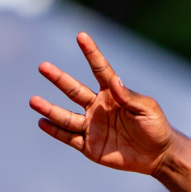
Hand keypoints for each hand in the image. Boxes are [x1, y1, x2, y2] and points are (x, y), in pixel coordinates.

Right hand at [30, 33, 176, 174]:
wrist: (157, 155)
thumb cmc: (155, 127)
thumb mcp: (147, 109)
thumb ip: (129, 97)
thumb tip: (113, 80)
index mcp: (112, 94)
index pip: (100, 70)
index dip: (91, 53)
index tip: (81, 36)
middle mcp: (97, 107)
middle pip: (74, 91)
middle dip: (59, 79)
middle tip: (43, 66)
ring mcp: (92, 126)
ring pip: (66, 116)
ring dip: (50, 109)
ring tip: (33, 101)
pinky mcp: (89, 146)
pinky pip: (69, 137)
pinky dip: (55, 131)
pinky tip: (42, 123)